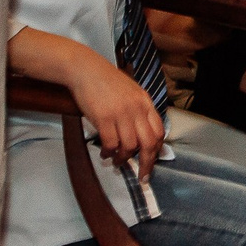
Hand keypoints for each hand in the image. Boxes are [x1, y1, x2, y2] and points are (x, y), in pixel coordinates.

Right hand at [70, 61, 165, 178]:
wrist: (85, 69)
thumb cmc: (106, 81)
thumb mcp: (131, 92)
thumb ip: (139, 110)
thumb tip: (142, 133)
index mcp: (146, 102)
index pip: (159, 131)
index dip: (157, 150)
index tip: (153, 161)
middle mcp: (137, 109)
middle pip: (149, 143)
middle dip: (147, 163)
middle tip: (142, 176)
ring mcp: (121, 113)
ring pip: (129, 146)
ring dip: (123, 158)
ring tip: (116, 161)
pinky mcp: (104, 118)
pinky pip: (111, 143)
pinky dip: (108, 152)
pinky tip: (105, 153)